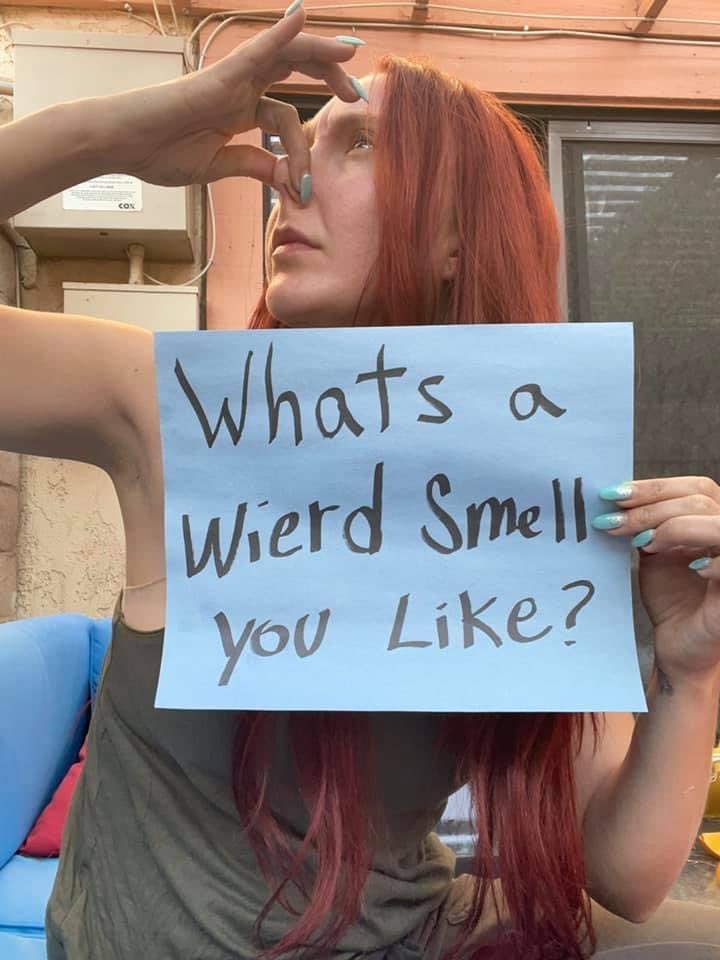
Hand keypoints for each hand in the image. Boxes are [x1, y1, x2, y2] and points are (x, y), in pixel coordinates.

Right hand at [93, 6, 361, 197]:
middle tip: (357, 94)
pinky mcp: (221, 75)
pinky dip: (280, 33)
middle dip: (329, 77)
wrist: (125, 146)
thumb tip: (283, 175)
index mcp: (240, 110)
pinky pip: (257, 49)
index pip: (286, 119)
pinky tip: (302, 16)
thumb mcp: (218, 166)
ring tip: (351, 51)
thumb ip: (252, 165)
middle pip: (294, 70)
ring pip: (284, 54)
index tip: (306, 186)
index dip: (303, 150)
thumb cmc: (160, 153)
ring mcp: (232, 78)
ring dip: (320, 50)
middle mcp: (240, 88)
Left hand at [594, 477, 719, 682]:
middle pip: (700, 500)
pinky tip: (689, 567)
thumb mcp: (655, 552)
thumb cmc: (672, 597)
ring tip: (643, 544)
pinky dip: (710, 561)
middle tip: (611, 522)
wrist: (680, 644)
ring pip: (715, 524)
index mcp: (715, 520)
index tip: (613, 494)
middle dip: (649, 508)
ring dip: (673, 527)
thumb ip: (646, 524)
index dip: (654, 487)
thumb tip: (615, 498)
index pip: (695, 487)